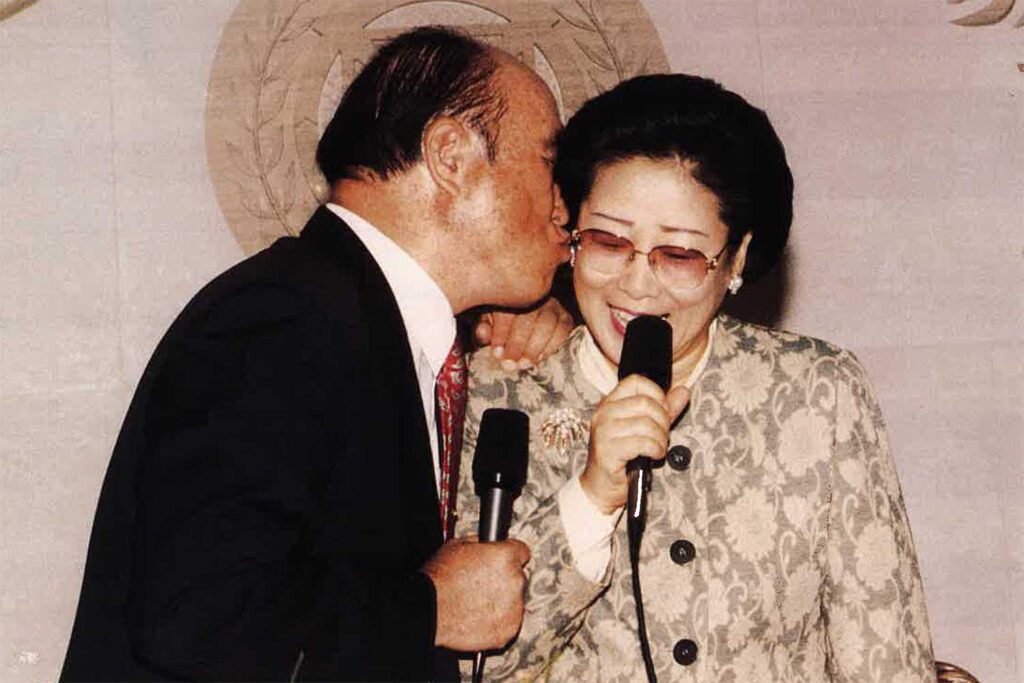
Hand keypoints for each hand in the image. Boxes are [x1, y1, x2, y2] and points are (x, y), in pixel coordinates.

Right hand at [422, 537, 530, 651]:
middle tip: (482, 585)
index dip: (510, 555)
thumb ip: (481, 544)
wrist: (428, 610)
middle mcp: (514, 581)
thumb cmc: (439, 579)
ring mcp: (513, 607)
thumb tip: (487, 545)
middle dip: (504, 580)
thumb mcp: (457, 545)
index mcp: (505, 557)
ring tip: (477, 602)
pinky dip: (498, 620)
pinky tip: (479, 616)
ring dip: (502, 601)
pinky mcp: (508, 630)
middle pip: (518, 577)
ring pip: (515, 601)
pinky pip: (509, 622)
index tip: (504, 561)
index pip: (522, 551)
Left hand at [473, 297, 572, 368]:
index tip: (497, 354)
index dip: (502, 333)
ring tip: (524, 364)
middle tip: (510, 364)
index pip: (507, 310)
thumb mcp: (486, 323)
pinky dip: (552, 345)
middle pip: (528, 316)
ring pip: (547, 322)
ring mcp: (551, 304)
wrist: (520, 321)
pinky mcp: (564, 316)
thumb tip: (483, 334)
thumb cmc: (499, 323)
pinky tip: (540, 358)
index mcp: (509, 293)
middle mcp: (532, 294)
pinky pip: (563, 328)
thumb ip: (483, 329)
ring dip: (535, 347)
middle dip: (518, 344)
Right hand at [580, 375, 689, 513]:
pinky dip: (655, 450)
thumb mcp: (644, 429)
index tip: (662, 412)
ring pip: (646, 423)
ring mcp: (604, 431)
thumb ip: (664, 409)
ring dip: (661, 439)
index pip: (636, 381)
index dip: (656, 394)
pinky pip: (643, 443)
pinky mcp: (608, 450)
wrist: (601, 487)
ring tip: (658, 448)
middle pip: (645, 403)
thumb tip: (684, 391)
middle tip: (662, 436)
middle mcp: (604, 413)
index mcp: (610, 403)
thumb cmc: (622, 457)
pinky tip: (653, 456)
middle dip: (663, 421)